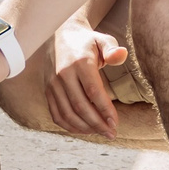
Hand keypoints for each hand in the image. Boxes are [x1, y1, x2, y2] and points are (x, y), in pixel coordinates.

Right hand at [45, 25, 128, 139]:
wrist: (59, 35)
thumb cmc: (86, 42)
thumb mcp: (102, 39)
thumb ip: (112, 49)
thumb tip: (122, 55)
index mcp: (80, 62)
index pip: (93, 91)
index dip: (104, 109)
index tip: (115, 123)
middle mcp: (63, 74)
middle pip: (80, 106)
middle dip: (97, 123)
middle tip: (111, 133)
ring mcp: (53, 83)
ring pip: (67, 113)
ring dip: (84, 127)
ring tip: (100, 132)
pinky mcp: (47, 90)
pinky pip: (56, 114)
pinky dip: (69, 126)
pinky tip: (84, 129)